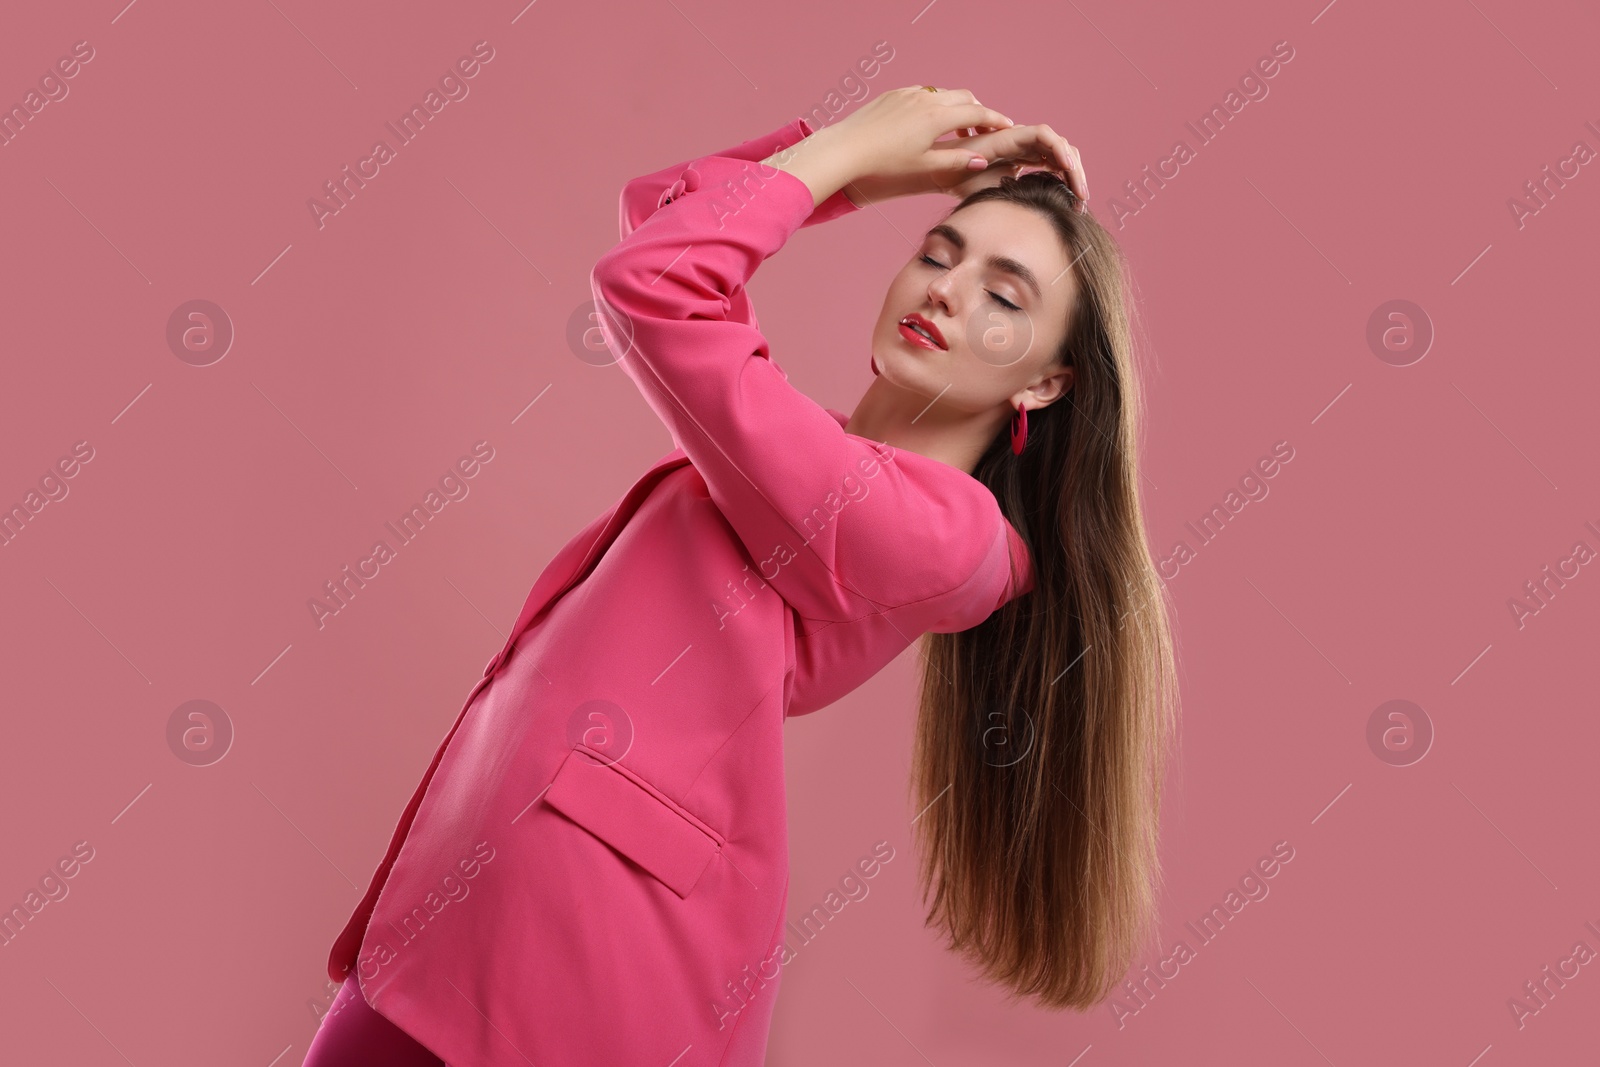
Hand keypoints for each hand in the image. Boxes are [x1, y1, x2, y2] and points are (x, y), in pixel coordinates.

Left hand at [763, 86, 1012, 207]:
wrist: (847, 149)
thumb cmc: (885, 163)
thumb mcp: (925, 166)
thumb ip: (956, 160)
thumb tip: (982, 161)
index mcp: (937, 117)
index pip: (977, 113)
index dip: (995, 120)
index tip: (1008, 126)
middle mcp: (926, 99)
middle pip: (964, 97)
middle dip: (978, 110)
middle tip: (982, 129)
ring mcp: (909, 93)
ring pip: (943, 93)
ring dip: (956, 106)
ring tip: (956, 127)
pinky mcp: (894, 94)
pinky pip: (923, 94)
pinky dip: (934, 104)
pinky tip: (928, 122)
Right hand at [934, 122, 1088, 206]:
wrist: (944, 174)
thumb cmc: (967, 188)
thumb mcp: (1003, 199)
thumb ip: (1023, 202)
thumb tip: (1046, 222)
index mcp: (1025, 160)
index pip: (1058, 166)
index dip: (1072, 183)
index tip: (1079, 206)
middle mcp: (1027, 147)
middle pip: (1063, 155)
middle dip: (1077, 176)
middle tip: (1083, 200)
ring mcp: (1021, 139)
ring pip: (1059, 144)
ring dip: (1073, 164)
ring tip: (1079, 188)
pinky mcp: (1014, 133)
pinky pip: (1044, 135)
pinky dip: (1058, 149)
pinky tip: (1066, 168)